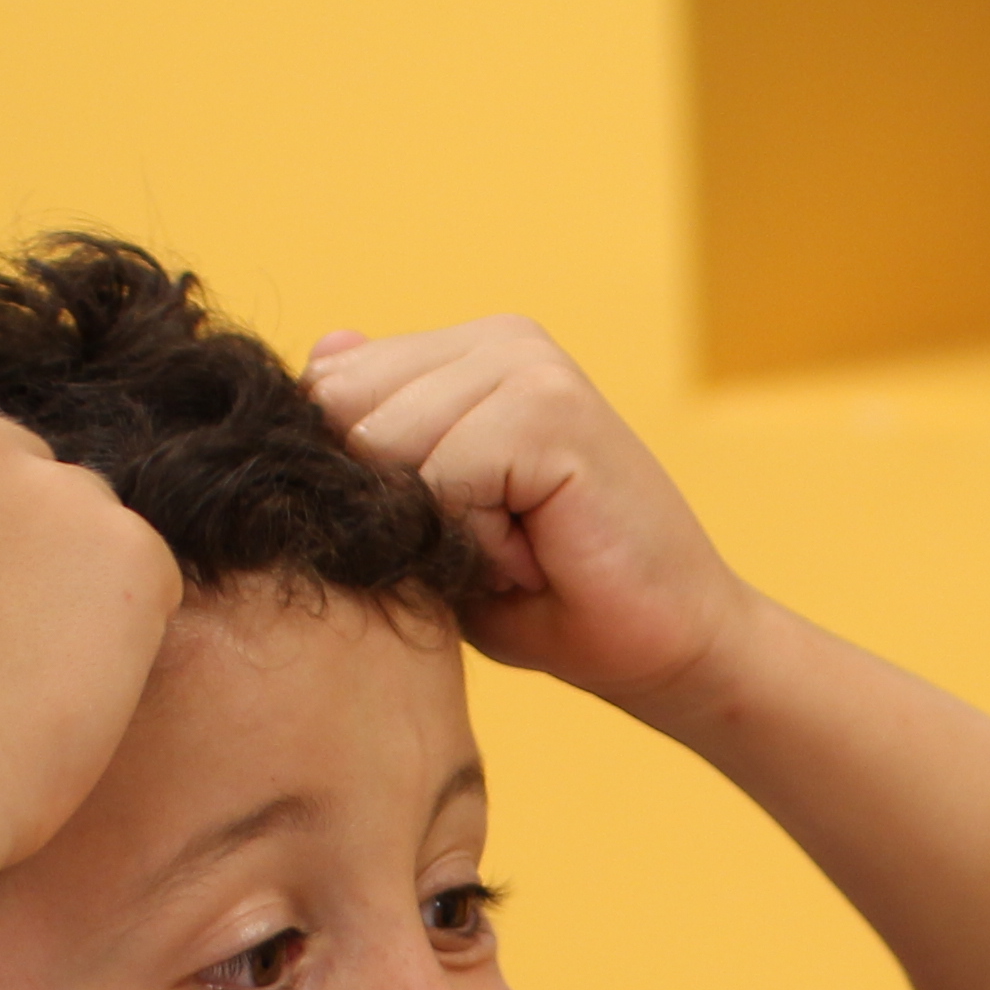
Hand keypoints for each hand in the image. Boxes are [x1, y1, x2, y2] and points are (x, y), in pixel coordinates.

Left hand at [307, 318, 753, 716]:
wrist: (668, 649)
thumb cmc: (549, 597)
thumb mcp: (432, 522)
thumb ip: (381, 445)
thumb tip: (321, 351)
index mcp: (467, 354)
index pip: (330, 387)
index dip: (361, 484)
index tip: (451, 528)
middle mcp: (498, 340)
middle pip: (343, 412)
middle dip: (395, 504)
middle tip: (490, 542)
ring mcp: (528, 365)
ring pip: (385, 445)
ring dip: (439, 528)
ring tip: (516, 548)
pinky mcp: (549, 408)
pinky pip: (441, 478)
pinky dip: (477, 542)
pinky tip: (538, 554)